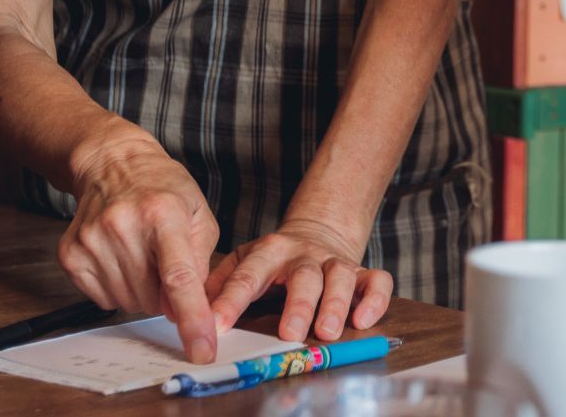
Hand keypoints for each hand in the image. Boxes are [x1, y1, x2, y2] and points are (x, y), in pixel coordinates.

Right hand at [60, 128, 220, 362]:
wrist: (112, 164)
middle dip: (166, 295)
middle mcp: (123, 226)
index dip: (192, 318)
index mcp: (163, 213)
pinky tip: (120, 258)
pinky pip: (102, 299)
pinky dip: (118, 288)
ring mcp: (92, 240)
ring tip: (142, 255)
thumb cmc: (163, 190)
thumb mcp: (199, 215)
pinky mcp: (70, 254)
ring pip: (128, 303)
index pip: (179, 277)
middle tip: (164, 262)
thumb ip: (201, 264)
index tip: (202, 350)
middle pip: (152, 297)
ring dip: (142, 292)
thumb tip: (187, 310)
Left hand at [205, 217, 394, 342]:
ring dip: (336, 304)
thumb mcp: (243, 261)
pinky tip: (364, 319)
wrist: (319, 231)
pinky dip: (375, 299)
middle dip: (298, 305)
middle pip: (304, 276)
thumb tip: (188, 304)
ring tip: (327, 331)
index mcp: (270, 252)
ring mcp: (336, 262)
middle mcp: (305, 255)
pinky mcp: (363, 271)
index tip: (216, 325)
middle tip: (289, 334)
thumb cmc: (274, 259)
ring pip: (341, 277)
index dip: (231, 301)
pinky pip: (377, 280)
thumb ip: (220, 281)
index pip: (248, 275)